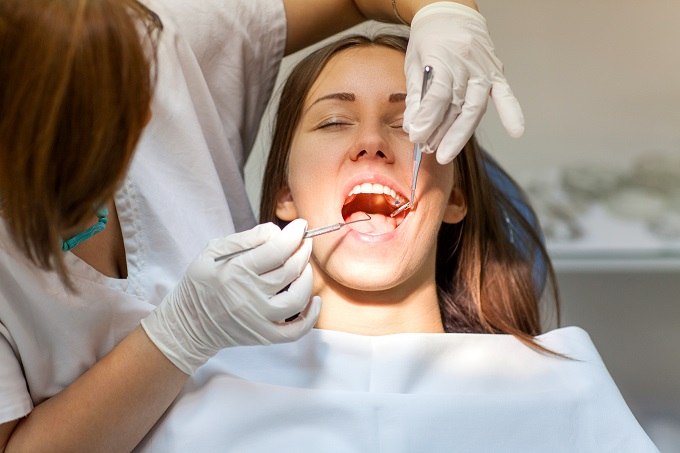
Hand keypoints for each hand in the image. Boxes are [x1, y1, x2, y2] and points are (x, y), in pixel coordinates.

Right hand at [141, 219, 319, 374]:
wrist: (188, 324)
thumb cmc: (201, 284)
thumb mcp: (212, 252)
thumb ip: (246, 239)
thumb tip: (276, 231)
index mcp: (235, 271)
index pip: (276, 250)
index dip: (293, 235)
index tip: (301, 226)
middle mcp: (248, 296)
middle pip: (289, 270)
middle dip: (303, 251)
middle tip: (304, 241)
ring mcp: (258, 319)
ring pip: (297, 298)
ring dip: (307, 278)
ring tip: (305, 266)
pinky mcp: (264, 336)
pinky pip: (295, 331)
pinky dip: (310, 316)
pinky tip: (314, 300)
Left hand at [404, 2, 523, 163]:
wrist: (451, 13)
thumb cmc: (428, 39)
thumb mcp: (414, 64)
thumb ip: (415, 96)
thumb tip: (414, 127)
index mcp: (443, 57)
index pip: (437, 94)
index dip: (427, 118)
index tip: (416, 137)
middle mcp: (466, 63)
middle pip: (457, 104)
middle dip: (444, 133)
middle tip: (432, 153)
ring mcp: (483, 68)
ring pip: (476, 106)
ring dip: (462, 133)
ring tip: (447, 152)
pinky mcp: (495, 72)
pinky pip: (505, 94)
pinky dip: (512, 112)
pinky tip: (516, 130)